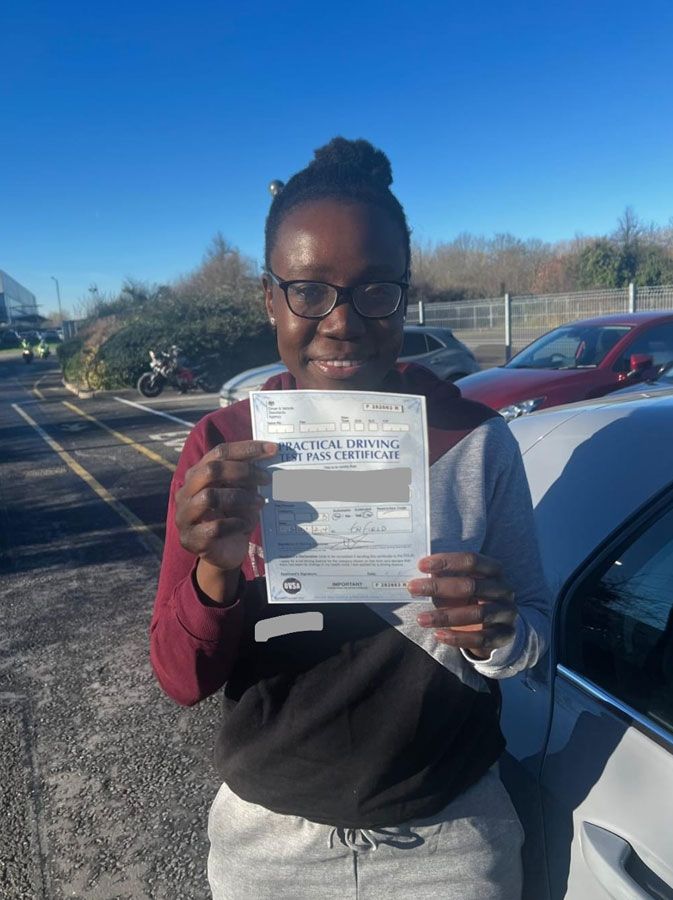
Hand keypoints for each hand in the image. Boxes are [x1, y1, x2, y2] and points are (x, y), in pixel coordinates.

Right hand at [175, 440, 276, 600]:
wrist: (226, 553)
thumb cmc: (235, 517)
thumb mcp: (242, 493)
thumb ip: (248, 477)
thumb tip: (271, 457)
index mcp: (197, 474)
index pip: (219, 452)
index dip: (246, 449)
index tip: (273, 449)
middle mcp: (186, 492)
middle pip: (211, 471)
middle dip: (243, 472)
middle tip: (267, 479)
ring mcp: (184, 516)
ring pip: (210, 497)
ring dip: (241, 498)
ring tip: (260, 503)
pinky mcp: (190, 539)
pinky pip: (214, 527)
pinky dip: (235, 524)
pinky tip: (246, 524)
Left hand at [408, 552, 516, 658]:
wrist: (493, 626)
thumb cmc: (470, 599)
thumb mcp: (459, 585)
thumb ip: (443, 578)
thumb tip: (418, 576)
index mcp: (494, 570)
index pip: (472, 561)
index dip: (447, 562)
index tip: (421, 565)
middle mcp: (504, 589)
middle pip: (471, 585)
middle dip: (439, 587)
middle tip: (413, 587)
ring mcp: (507, 612)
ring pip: (477, 614)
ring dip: (445, 617)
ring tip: (421, 619)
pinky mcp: (505, 635)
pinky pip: (482, 638)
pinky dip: (458, 638)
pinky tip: (438, 635)